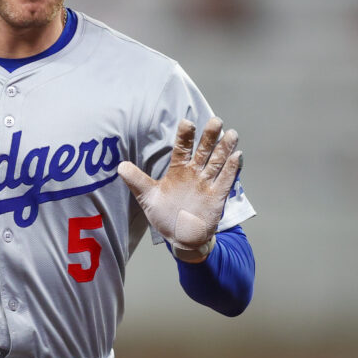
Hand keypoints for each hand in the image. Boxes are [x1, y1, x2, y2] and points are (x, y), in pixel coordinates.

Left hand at [118, 117, 241, 262]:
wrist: (181, 236)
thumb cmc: (165, 215)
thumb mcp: (148, 197)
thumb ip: (137, 181)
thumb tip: (120, 166)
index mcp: (178, 169)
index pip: (182, 148)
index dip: (185, 136)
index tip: (187, 123)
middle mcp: (194, 172)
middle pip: (203, 150)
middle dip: (209, 137)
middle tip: (215, 121)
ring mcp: (207, 183)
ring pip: (217, 162)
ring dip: (224, 148)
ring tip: (231, 134)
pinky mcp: (217, 196)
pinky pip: (226, 180)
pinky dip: (232, 168)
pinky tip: (238, 156)